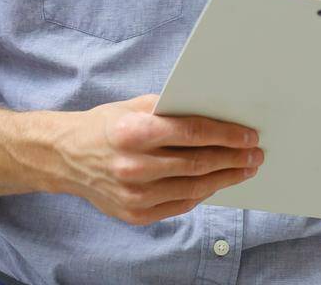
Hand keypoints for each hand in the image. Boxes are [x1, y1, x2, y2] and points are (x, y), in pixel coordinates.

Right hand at [50, 94, 262, 224]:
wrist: (65, 157)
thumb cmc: (107, 126)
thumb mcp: (135, 106)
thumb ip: (173, 110)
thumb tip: (219, 113)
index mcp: (134, 132)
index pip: (192, 133)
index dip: (226, 135)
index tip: (249, 136)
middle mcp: (132, 166)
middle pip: (197, 163)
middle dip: (233, 158)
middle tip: (255, 154)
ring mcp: (133, 194)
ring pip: (193, 187)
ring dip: (225, 178)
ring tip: (244, 169)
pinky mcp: (134, 214)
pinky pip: (180, 204)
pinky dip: (202, 193)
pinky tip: (217, 183)